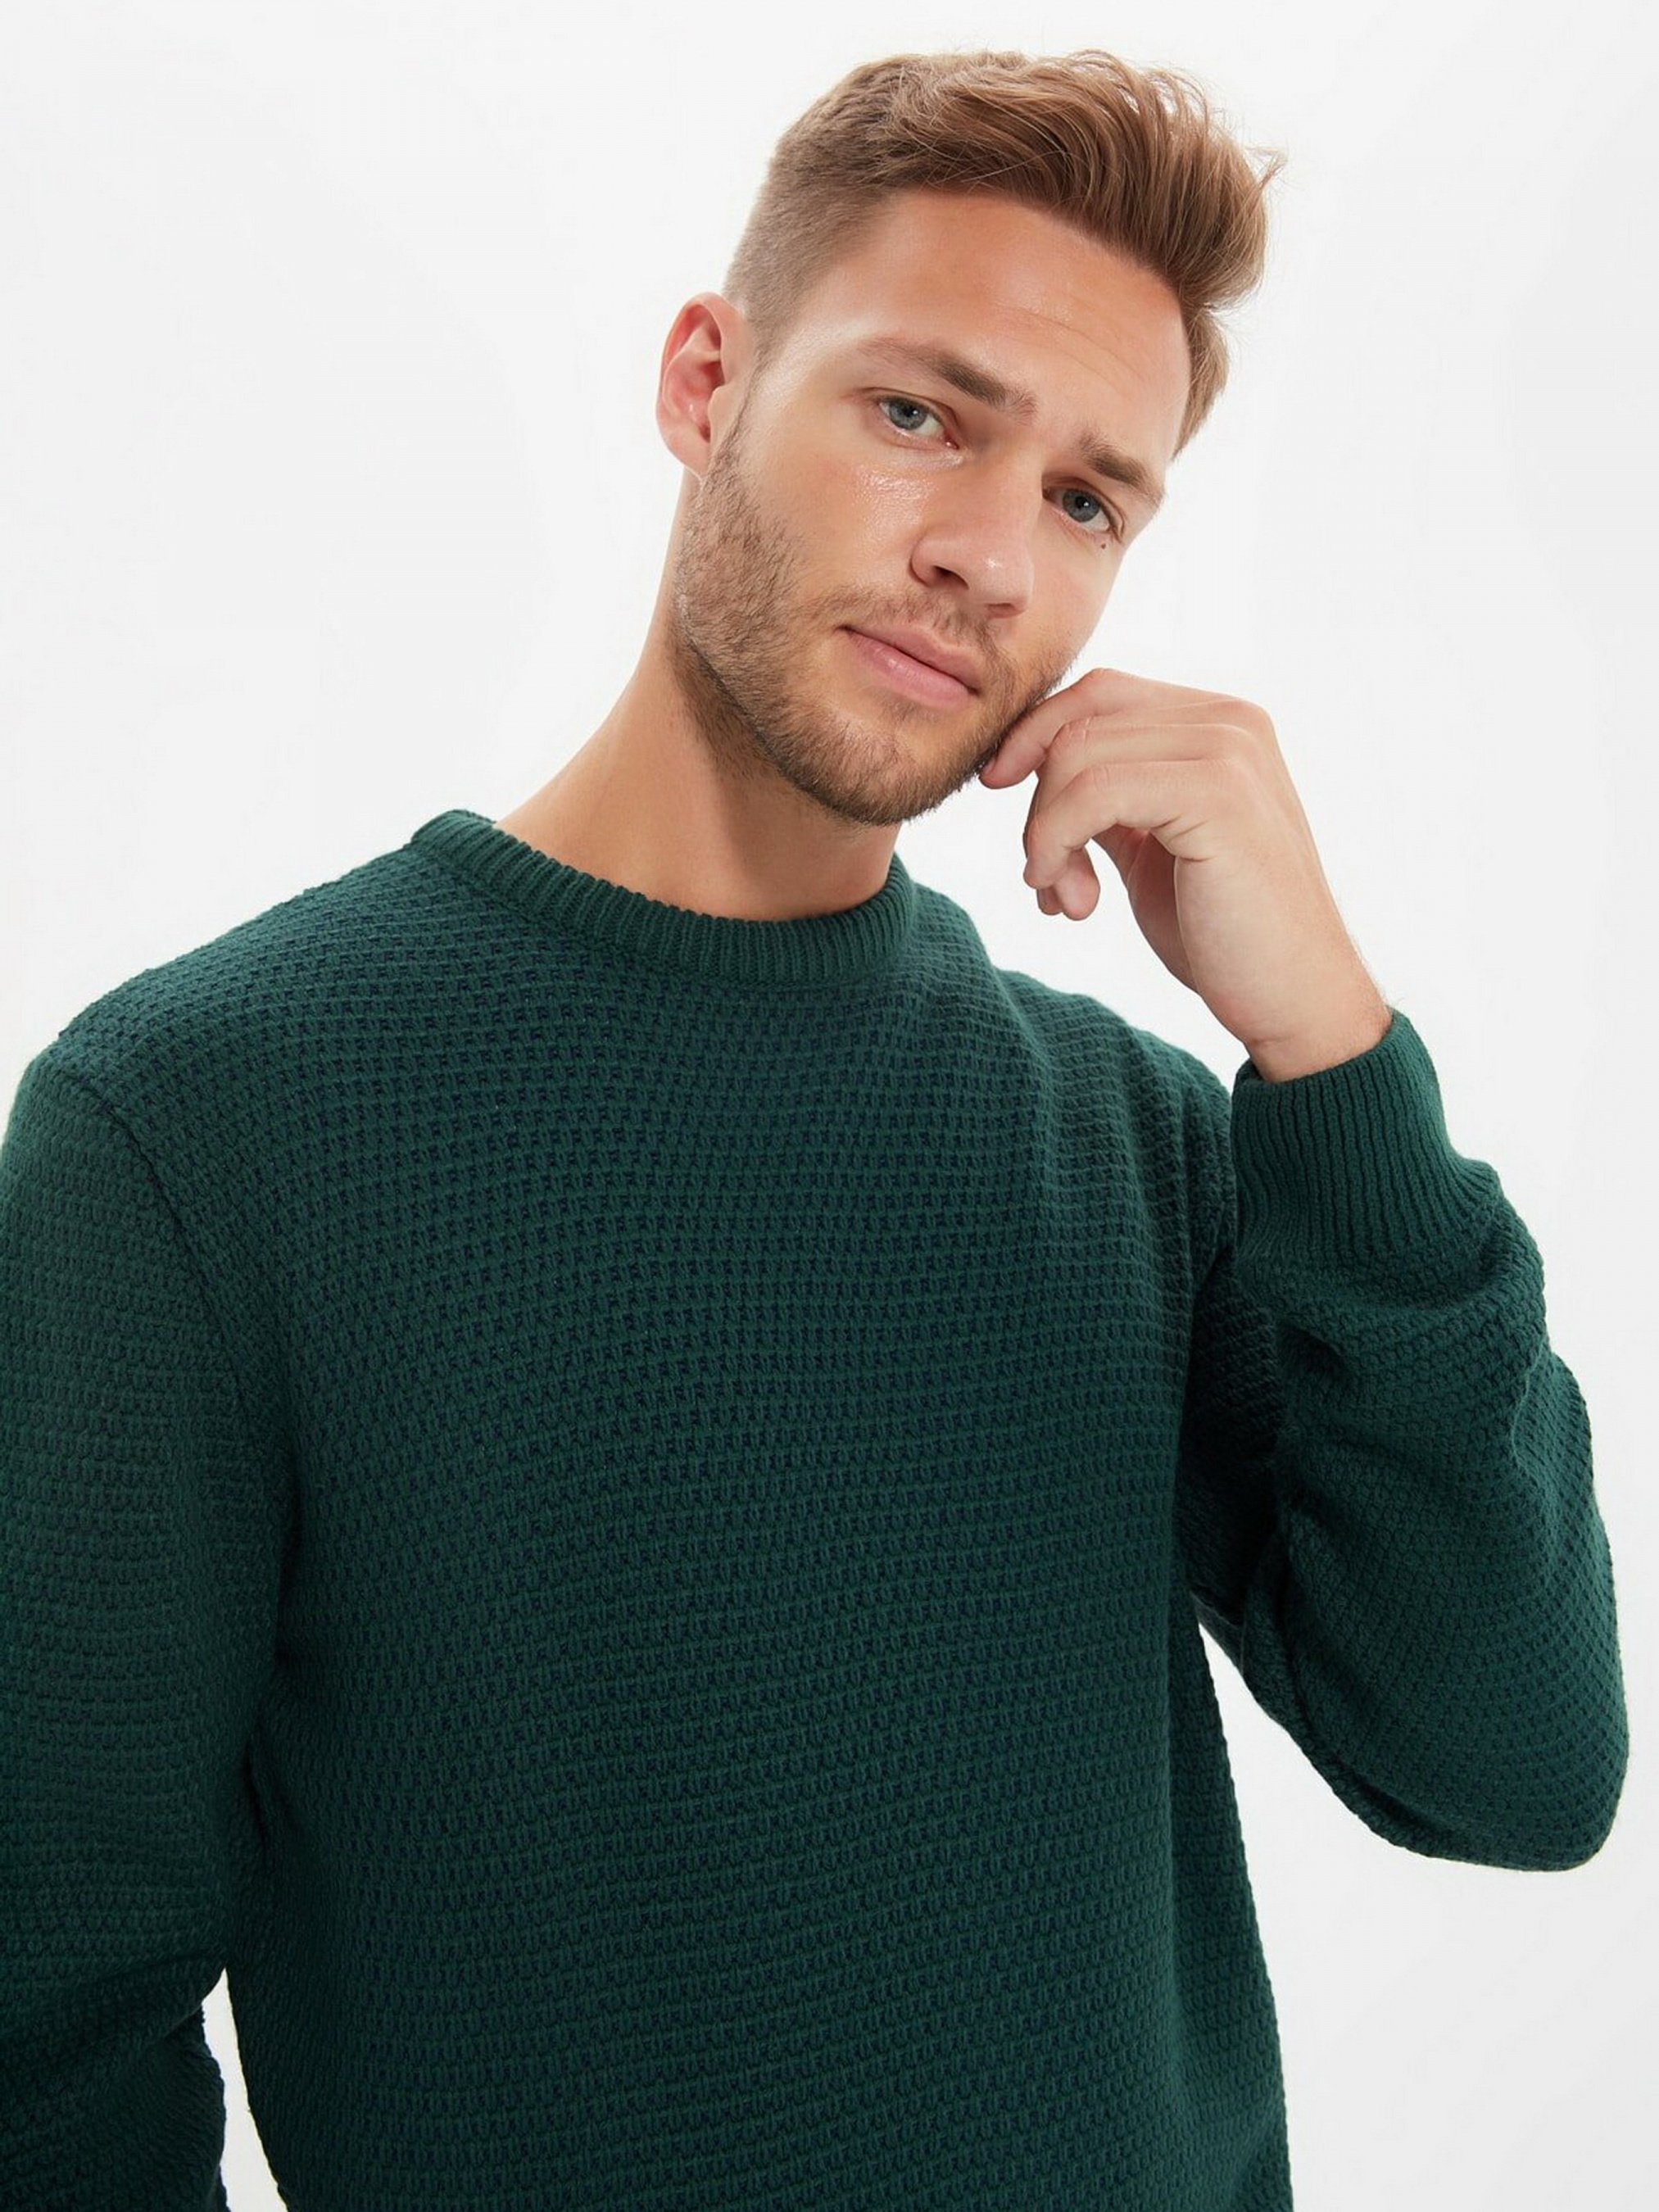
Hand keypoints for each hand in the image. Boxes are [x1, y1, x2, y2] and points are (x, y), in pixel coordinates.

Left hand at [977, 666, 1391, 1076]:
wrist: (1294, 1000)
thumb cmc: (1224, 933)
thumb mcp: (1152, 847)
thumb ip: (1111, 798)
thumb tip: (1031, 765)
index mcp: (1219, 724)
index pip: (1098, 693)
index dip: (1035, 736)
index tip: (998, 787)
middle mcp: (1230, 721)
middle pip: (1080, 719)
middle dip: (1039, 800)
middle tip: (1045, 878)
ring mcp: (1228, 751)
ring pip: (1077, 756)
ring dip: (1045, 835)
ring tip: (1067, 901)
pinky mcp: (1217, 793)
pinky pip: (1093, 793)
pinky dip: (1058, 843)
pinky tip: (1075, 901)